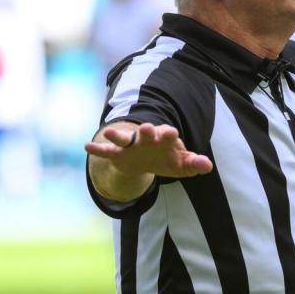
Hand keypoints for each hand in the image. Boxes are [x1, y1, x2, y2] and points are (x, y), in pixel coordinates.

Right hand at [85, 122, 212, 177]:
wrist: (148, 161)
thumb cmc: (168, 159)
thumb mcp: (183, 164)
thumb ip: (195, 164)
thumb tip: (207, 165)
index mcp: (164, 139)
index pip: (167, 134)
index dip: (168, 134)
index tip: (171, 133)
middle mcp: (147, 139)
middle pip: (147, 132)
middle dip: (146, 131)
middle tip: (146, 128)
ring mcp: (131, 146)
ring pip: (124, 138)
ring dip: (117, 135)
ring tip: (109, 132)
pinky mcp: (119, 154)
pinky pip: (107, 151)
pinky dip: (98, 149)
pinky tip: (87, 146)